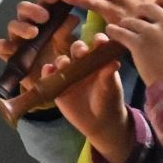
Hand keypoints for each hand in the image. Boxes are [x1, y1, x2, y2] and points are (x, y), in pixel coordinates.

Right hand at [0, 0, 78, 80]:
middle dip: (33, 9)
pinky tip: (11, 49)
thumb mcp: (71, 47)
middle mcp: (30, 24)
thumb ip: (70, 34)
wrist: (55, 83)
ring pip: (13, 25)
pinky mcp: (9, 55)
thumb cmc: (64, 58)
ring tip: (34, 33)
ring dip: (22, 27)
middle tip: (45, 17)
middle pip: (24, 8)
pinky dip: (1, 45)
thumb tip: (72, 18)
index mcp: (47, 16)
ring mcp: (18, 39)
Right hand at [49, 34, 134, 162]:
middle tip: (81, 52)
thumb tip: (114, 62)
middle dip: (78, 48)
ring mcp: (68, 73)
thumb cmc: (109, 100)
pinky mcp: (57, 85)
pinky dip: (47, 72)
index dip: (98, 40)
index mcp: (98, 60)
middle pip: (77, 49)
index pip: (97, 45)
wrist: (100, 122)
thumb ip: (109, 76)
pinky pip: (49, 76)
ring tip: (64, 64)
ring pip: (62, 61)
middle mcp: (82, 62)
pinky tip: (48, 71)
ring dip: (62, 60)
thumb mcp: (111, 88)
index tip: (100, 41)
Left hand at [103, 0, 162, 85]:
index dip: (160, 1)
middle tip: (134, 19)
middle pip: (148, 7)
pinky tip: (111, 31)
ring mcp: (152, 32)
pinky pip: (121, 32)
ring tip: (121, 27)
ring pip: (132, 20)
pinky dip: (114, 31)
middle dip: (139, 12)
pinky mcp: (138, 43)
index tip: (155, 5)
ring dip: (125, 23)